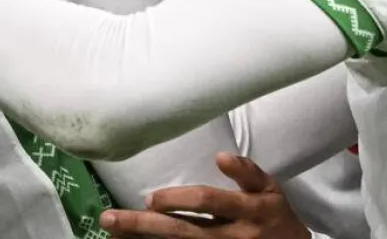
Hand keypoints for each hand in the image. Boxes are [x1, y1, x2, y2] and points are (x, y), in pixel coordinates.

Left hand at [100, 154, 311, 238]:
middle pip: (182, 232)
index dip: (178, 199)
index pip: (208, 201)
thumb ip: (248, 173)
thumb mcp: (271, 191)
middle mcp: (233, 236)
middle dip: (143, 226)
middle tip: (110, 219)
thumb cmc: (276, 218)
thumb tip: (221, 156)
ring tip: (114, 233)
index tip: (149, 199)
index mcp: (248, 210)